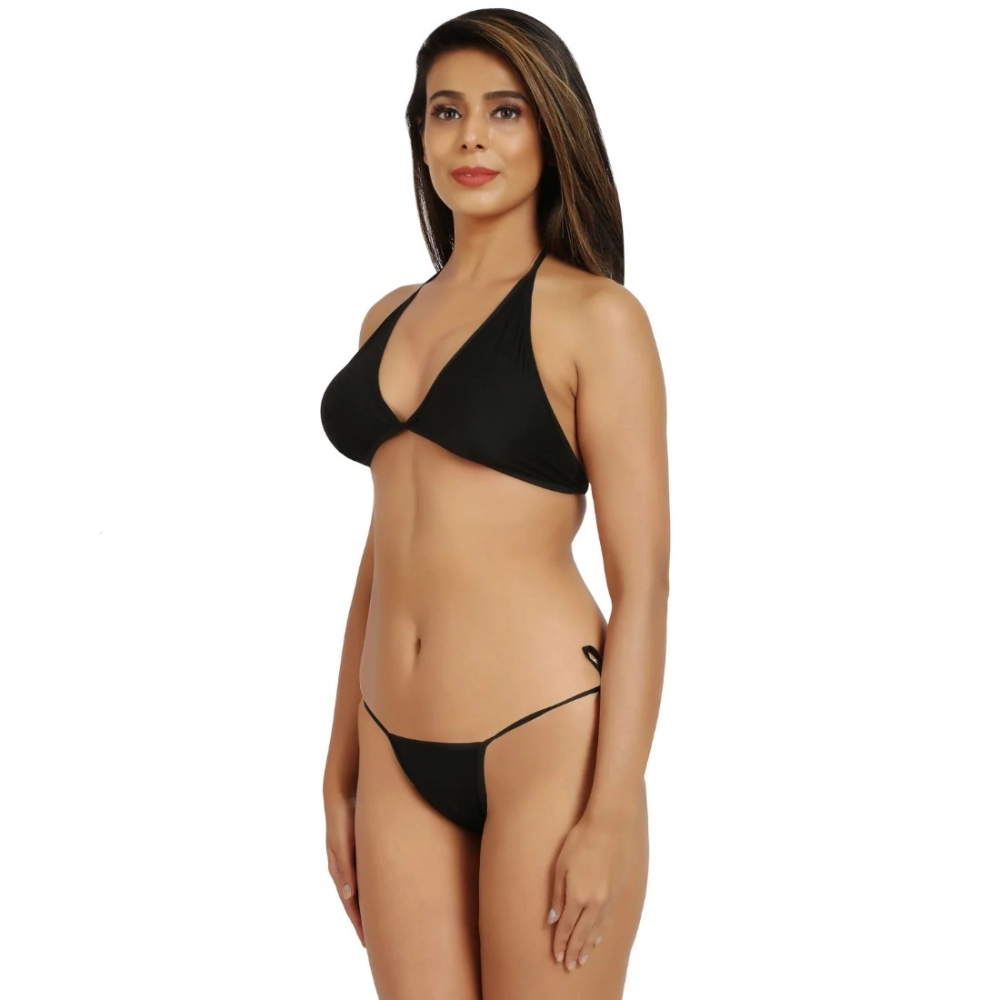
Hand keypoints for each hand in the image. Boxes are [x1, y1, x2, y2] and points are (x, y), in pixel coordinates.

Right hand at [325, 790, 364, 947]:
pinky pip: (365, 876)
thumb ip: (345, 864)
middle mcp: (345, 867)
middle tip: (376, 944)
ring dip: (368, 908)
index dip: (359, 923)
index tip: (368, 943)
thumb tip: (348, 894)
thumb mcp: (342, 840)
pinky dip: (370, 891)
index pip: (350, 903)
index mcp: (340, 868)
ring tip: (379, 925)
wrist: (343, 790)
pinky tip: (381, 895)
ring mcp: (351, 859)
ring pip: (360, 891)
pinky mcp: (358, 849)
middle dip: (364, 922)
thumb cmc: (342, 814)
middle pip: (355, 902)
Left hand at [547, 810, 632, 970]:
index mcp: (577, 895)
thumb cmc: (581, 840)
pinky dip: (601, 933)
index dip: (561, 942)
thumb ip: (557, 894)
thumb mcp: (561, 865)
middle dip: (574, 951)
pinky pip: (608, 920)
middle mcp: (594, 902)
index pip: (566, 927)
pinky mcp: (619, 893)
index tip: (557, 955)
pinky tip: (597, 939)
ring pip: (597, 931)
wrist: (611, 826)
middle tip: (569, 965)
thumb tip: (552, 918)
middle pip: (582, 934)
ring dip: (588, 946)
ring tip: (582, 959)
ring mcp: (609, 899)